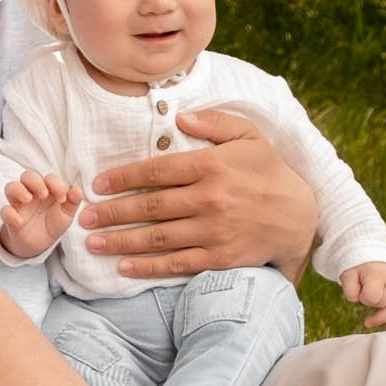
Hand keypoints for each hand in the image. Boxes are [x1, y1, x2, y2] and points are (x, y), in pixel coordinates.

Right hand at [0, 169, 82, 260]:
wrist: (39, 244)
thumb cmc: (53, 223)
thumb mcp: (66, 214)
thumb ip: (72, 202)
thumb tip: (77, 190)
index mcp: (47, 189)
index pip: (48, 177)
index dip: (55, 183)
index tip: (62, 197)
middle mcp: (31, 192)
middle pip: (27, 175)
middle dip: (35, 181)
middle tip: (44, 194)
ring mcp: (19, 204)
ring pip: (11, 187)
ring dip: (19, 190)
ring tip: (28, 199)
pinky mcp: (10, 218)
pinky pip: (4, 211)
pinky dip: (9, 214)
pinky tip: (19, 221)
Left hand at [80, 109, 317, 281]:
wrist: (301, 217)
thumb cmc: (269, 172)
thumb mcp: (248, 136)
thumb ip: (214, 123)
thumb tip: (178, 118)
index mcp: (211, 165)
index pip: (156, 170)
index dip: (122, 177)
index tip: (98, 183)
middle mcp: (209, 198)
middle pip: (149, 206)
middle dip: (112, 211)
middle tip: (84, 216)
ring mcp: (214, 231)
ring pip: (158, 236)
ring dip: (121, 240)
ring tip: (93, 242)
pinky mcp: (220, 258)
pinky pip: (178, 263)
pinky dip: (148, 267)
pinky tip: (124, 267)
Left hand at [341, 261, 385, 329]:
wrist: (372, 257)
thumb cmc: (358, 266)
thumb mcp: (348, 273)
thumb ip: (349, 288)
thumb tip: (357, 300)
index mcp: (379, 274)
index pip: (373, 297)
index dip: (363, 298)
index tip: (358, 290)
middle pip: (383, 303)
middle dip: (370, 302)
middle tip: (363, 291)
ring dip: (381, 318)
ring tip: (367, 323)